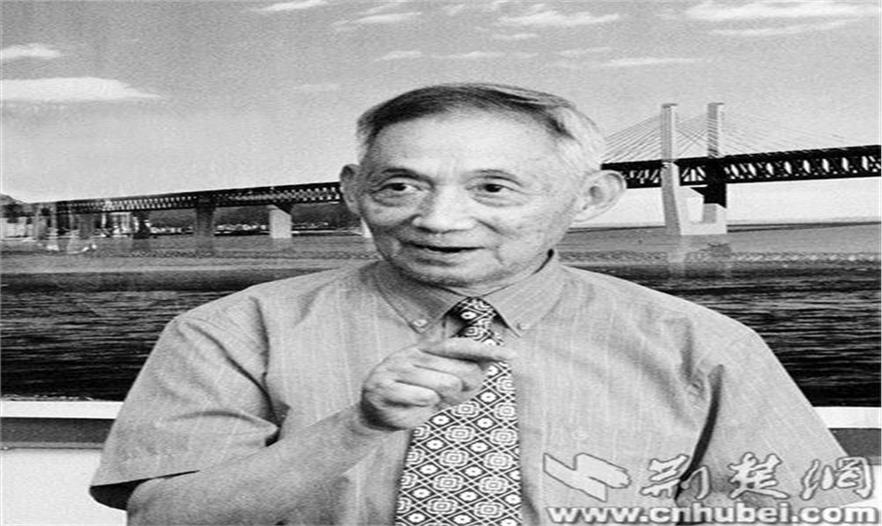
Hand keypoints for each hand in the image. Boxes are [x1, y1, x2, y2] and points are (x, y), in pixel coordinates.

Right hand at [359, 338, 513, 430]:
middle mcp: (411, 354)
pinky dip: (424, 405)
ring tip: (427, 400)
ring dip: (440, 400)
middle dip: (459, 391)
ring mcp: (395, 368)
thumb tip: (492, 360)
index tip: (511, 355)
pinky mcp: (383, 387)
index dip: (486, 351)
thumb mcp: (445, 385)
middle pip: (457, 372)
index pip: (461, 346)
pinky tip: (414, 404)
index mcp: (426, 349)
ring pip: (441, 386)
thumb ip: (467, 371)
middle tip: (445, 397)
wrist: (378, 413)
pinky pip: (421, 397)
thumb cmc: (417, 396)